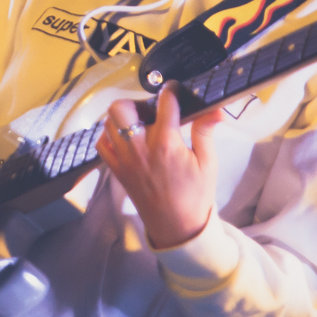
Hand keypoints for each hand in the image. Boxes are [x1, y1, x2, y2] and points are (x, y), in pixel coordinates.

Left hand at [96, 83, 221, 248]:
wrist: (177, 227)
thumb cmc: (195, 196)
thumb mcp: (208, 164)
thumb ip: (206, 132)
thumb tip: (214, 110)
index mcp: (166, 143)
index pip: (164, 103)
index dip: (170, 90)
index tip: (174, 89)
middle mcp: (140, 148)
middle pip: (121, 108)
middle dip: (135, 102)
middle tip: (150, 111)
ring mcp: (124, 159)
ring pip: (108, 123)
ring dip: (122, 118)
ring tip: (139, 125)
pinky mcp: (116, 170)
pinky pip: (101, 144)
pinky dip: (109, 136)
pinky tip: (125, 139)